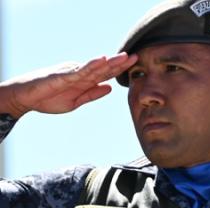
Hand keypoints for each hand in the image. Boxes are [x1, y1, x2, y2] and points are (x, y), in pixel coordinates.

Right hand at [0, 53, 136, 118]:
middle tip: (137, 56)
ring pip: (95, 67)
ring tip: (124, 57)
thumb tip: (110, 88)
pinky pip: (80, 70)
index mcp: (85, 81)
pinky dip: (92, 65)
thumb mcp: (77, 101)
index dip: (120, 69)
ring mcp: (73, 73)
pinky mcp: (63, 75)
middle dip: (120, 63)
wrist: (27, 99)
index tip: (136, 65)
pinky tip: (102, 60)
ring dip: (110, 62)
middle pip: (103, 68)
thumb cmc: (49, 99)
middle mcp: (81, 74)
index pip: (105, 74)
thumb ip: (93, 94)